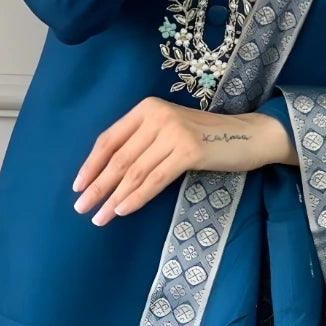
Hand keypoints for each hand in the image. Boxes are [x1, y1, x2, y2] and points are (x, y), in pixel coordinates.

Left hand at [71, 97, 296, 225]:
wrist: (248, 135)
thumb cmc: (205, 137)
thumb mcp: (168, 131)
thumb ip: (142, 143)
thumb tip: (107, 174)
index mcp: (147, 108)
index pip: (109, 139)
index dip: (91, 164)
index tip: (77, 185)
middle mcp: (157, 115)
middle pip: (119, 157)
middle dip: (97, 185)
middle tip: (81, 208)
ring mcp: (174, 132)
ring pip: (134, 171)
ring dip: (113, 197)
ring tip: (99, 217)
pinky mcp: (188, 150)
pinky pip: (155, 179)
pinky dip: (136, 197)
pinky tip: (122, 210)